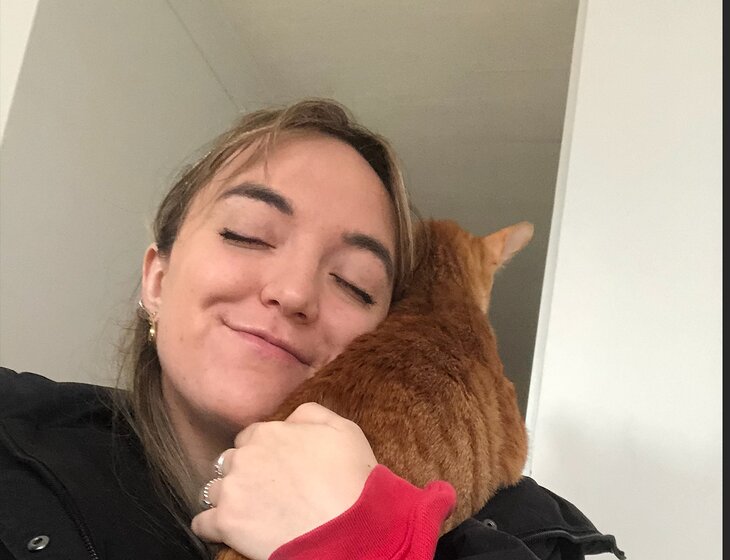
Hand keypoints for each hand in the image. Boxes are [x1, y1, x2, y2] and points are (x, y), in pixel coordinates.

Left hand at [191, 402, 377, 559]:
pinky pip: (202, 523)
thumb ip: (310, 414)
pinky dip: (212, 527)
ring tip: (248, 511)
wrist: (349, 526)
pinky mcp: (226, 523)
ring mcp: (232, 490)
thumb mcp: (343, 428)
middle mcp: (244, 457)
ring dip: (227, 498)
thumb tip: (291, 418)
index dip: (262, 452)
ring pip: (214, 489)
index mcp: (268, 433)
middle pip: (230, 461)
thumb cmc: (352, 479)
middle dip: (243, 473)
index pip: (250, 437)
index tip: (274, 467)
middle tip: (264, 490)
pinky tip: (229, 530)